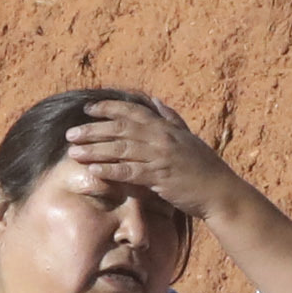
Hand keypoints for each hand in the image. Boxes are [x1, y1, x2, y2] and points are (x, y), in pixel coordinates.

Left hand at [64, 95, 252, 233]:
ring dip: (95, 150)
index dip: (108, 108)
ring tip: (73, 153)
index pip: (132, 111)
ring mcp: (160, 157)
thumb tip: (154, 101)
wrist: (220, 192)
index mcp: (166, 127)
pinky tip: (93, 171)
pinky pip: (130, 172)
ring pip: (120, 149)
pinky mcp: (160, 177)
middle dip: (93, 130)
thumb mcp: (188, 137)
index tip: (87, 109)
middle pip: (120, 129)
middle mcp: (161, 138)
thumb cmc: (204, 167)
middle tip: (71, 133)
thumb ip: (170, 118)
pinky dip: (110, 171)